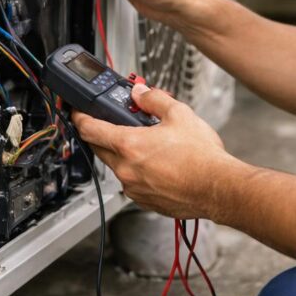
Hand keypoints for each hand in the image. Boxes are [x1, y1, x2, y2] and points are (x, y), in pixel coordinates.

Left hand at [72, 84, 232, 218]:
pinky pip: (132, 183)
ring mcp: (135, 188)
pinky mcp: (145, 201)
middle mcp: (127, 170)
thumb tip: (140, 93)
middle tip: (112, 123)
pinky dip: (137, 171)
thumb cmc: (202, 157)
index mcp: (130, 145)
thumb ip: (154, 100)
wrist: (218, 188)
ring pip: (117, 167)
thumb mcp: (179, 114)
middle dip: (101, 135)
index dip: (80, 118)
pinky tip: (156, 164)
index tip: (77, 113)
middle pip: (99, 149)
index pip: (90, 129)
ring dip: (122, 154)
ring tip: (145, 144)